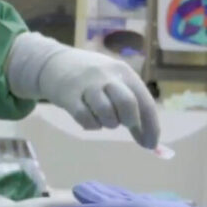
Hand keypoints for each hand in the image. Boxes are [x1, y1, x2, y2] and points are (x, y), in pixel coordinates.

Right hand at [39, 48, 159, 149]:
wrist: (54, 62)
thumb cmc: (93, 78)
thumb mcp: (115, 81)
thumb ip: (132, 105)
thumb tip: (148, 140)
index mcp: (123, 72)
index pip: (145, 101)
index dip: (151, 126)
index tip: (151, 145)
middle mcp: (107, 75)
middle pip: (128, 103)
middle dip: (130, 121)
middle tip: (123, 123)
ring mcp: (87, 84)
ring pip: (106, 112)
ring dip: (109, 122)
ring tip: (104, 118)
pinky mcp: (68, 95)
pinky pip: (85, 118)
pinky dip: (91, 125)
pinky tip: (90, 119)